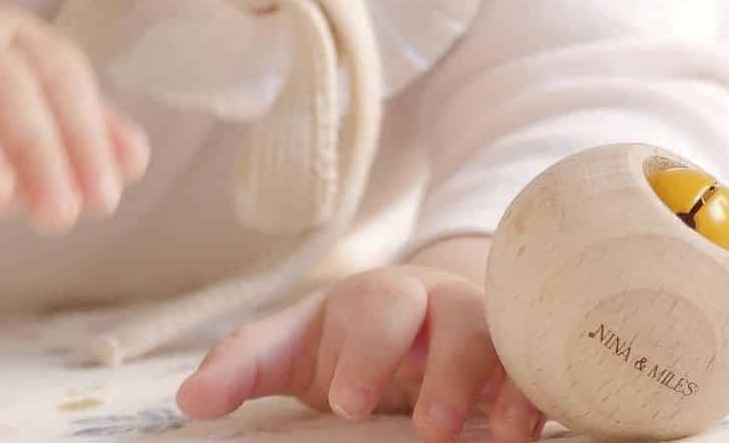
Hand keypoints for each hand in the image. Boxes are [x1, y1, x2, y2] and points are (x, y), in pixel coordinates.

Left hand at [175, 266, 547, 442]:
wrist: (422, 326)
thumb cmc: (350, 343)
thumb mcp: (297, 350)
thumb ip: (246, 367)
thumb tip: (192, 399)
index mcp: (372, 299)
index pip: (370, 310)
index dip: (364, 352)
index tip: (349, 402)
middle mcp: (432, 303)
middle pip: (445, 314)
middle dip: (438, 367)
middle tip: (425, 428)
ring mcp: (481, 324)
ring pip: (496, 331)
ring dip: (494, 380)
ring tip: (497, 436)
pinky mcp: (518, 354)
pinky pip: (536, 359)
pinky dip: (535, 390)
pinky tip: (526, 429)